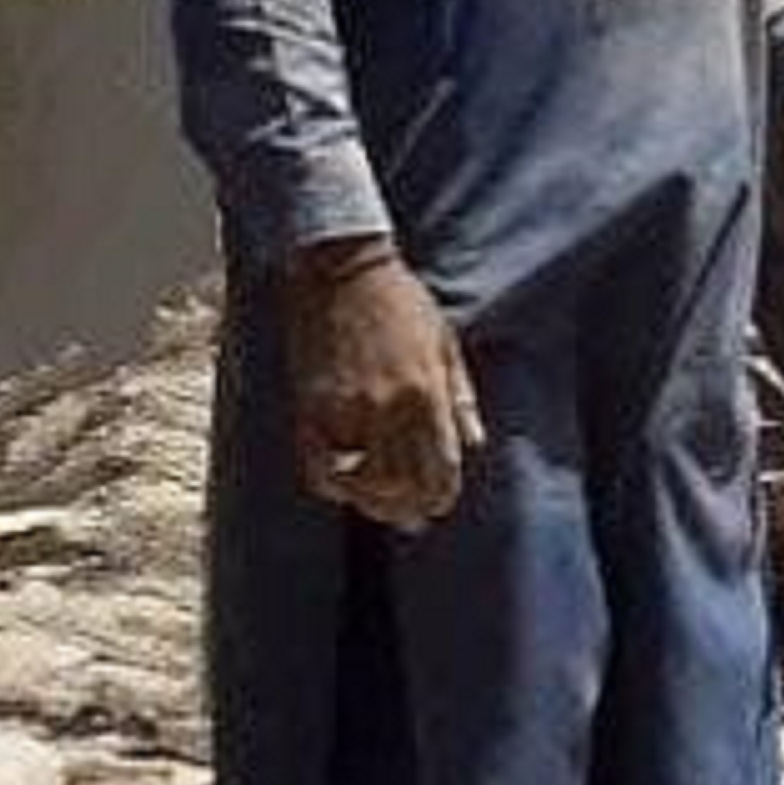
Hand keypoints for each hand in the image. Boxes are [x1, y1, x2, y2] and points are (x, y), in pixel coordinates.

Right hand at [286, 239, 479, 529]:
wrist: (341, 268)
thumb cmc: (401, 301)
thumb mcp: (446, 344)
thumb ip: (461, 399)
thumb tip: (474, 445)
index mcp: (426, 394)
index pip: (440, 470)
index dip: (442, 495)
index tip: (439, 503)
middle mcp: (387, 409)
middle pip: (402, 486)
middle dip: (410, 507)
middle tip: (412, 516)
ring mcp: (345, 410)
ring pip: (361, 484)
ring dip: (372, 502)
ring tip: (380, 506)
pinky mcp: (309, 407)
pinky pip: (319, 467)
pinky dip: (333, 484)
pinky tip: (344, 485)